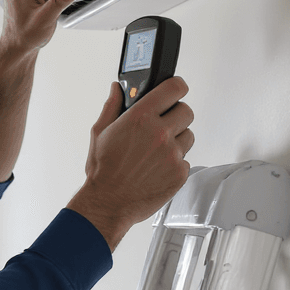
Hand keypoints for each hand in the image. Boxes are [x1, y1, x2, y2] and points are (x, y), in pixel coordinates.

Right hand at [67, 77, 194, 249]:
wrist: (108, 202)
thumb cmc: (103, 171)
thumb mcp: (100, 132)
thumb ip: (112, 106)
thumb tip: (117, 89)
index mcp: (140, 118)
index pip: (174, 88)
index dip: (176, 87)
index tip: (174, 90)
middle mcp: (159, 133)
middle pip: (187, 111)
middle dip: (175, 115)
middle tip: (162, 124)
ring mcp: (172, 154)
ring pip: (189, 135)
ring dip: (177, 139)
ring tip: (156, 150)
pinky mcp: (180, 172)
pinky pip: (185, 159)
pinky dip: (174, 162)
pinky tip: (157, 167)